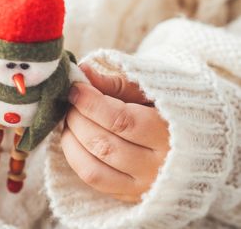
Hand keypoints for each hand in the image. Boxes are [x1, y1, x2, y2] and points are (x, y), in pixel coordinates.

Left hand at [61, 64, 169, 202]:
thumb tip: (84, 71)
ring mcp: (144, 186)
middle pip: (104, 144)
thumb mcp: (151, 90)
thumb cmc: (169, 110)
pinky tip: (74, 139)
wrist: (197, 144)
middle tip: (71, 102)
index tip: (76, 88)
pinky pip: (94, 181)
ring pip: (94, 168)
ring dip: (72, 139)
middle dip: (78, 119)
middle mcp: (159, 167)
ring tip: (70, 119)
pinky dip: (76, 158)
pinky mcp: (130, 196)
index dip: (91, 103)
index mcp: (170, 134)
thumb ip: (116, 83)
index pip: (121, 120)